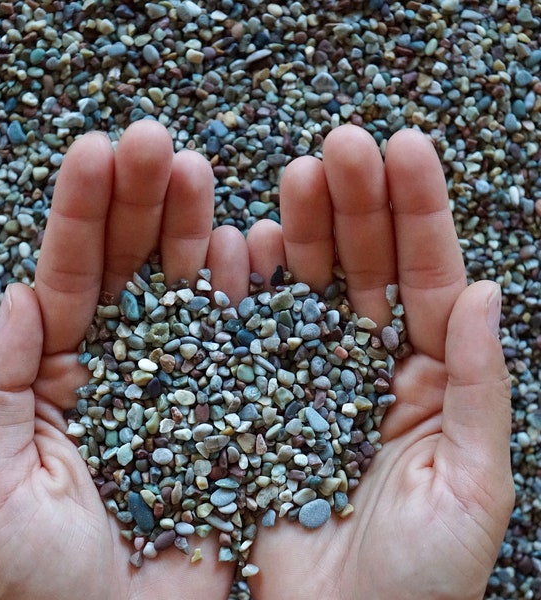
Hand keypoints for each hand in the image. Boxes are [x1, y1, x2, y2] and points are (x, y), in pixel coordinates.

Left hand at [0, 120, 245, 599]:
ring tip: (197, 170)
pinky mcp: (235, 399)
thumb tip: (17, 297)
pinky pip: (238, 333)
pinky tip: (245, 242)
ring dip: (191, 226)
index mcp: (65, 374)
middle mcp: (128, 362)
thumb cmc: (57, 579)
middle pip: (131, 264)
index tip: (96, 149)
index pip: (70, 276)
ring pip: (186, 286)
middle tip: (155, 140)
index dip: (80, 213)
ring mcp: (186, 375)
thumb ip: (3, 392)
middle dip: (138, 198)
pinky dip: (241, 287)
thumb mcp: (5, 486)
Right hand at [245, 125, 513, 599]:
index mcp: (427, 377)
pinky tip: (240, 244)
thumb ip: (479, 388)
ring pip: (305, 285)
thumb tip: (487, 294)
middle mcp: (365, 363)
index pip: (429, 277)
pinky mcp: (251, 395)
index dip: (419, 211)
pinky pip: (250, 331)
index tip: (404, 147)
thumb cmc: (416, 579)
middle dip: (357, 201)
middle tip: (342, 145)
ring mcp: (303, 373)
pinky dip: (245, 287)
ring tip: (296, 176)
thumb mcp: (470, 485)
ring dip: (301, 228)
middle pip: (365, 265)